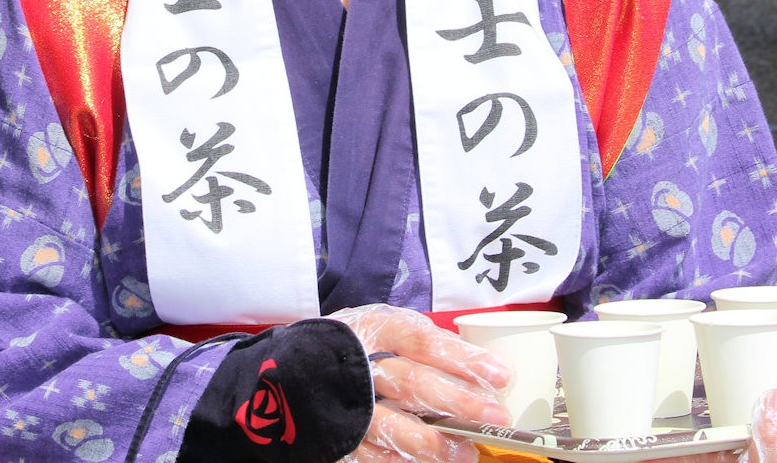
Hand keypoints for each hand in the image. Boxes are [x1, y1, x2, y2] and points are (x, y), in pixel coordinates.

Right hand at [331, 304, 512, 462]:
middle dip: (459, 401)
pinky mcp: (337, 439)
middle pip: (413, 383)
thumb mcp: (373, 327)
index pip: (421, 340)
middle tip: (495, 415)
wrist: (277, 375)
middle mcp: (357, 367)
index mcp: (369, 330)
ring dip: (436, 443)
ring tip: (467, 451)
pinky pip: (373, 457)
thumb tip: (466, 358)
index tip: (499, 373)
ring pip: (395, 426)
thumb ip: (413, 338)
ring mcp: (345, 407)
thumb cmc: (344, 348)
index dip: (461, 357)